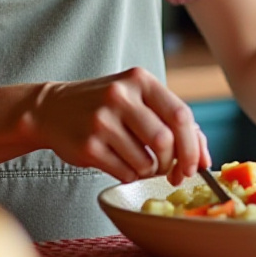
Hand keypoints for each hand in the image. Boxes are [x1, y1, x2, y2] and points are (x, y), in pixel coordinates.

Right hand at [25, 67, 208, 183]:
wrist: (52, 109)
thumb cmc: (106, 106)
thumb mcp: (137, 98)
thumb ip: (171, 119)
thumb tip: (203, 157)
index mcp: (140, 80)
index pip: (181, 115)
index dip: (193, 146)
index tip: (196, 165)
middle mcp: (120, 96)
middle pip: (165, 141)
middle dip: (172, 163)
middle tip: (169, 171)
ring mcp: (102, 121)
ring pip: (146, 162)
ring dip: (150, 171)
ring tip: (140, 163)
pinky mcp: (88, 146)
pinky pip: (125, 173)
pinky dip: (131, 176)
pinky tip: (121, 164)